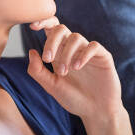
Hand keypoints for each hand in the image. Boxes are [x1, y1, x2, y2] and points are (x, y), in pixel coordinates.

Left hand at [26, 16, 133, 134]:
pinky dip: (83, 54)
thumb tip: (31, 51)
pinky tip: (77, 67)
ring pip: (76, 37)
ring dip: (66, 53)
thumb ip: (38, 71)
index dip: (43, 22)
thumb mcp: (52, 87)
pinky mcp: (103, 57)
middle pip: (61, 29)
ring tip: (64, 72)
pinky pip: (93, 46)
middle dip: (52, 41)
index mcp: (60, 52)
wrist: (96, 112)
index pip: (52, 29)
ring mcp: (89, 52)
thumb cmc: (74, 99)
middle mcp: (74, 49)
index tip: (32, 27)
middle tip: (48, 59)